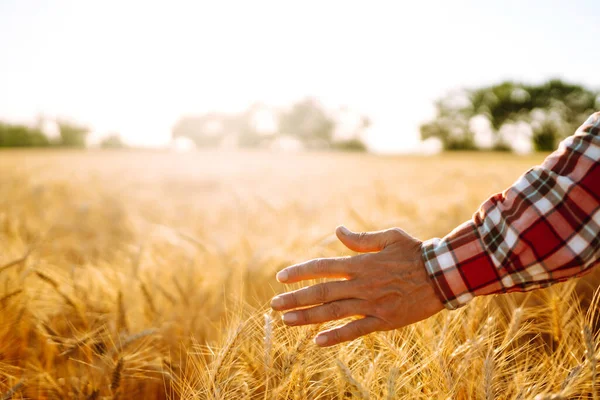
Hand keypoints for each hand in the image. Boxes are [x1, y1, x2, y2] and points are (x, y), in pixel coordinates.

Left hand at [271, 226, 443, 346]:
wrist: (443, 275)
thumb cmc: (415, 252)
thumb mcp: (389, 237)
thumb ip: (361, 239)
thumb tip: (337, 231)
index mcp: (361, 263)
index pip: (322, 268)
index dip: (300, 272)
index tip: (280, 277)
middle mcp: (361, 284)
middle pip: (321, 292)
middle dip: (295, 298)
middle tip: (274, 304)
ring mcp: (372, 304)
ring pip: (333, 313)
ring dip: (307, 317)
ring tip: (286, 321)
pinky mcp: (383, 320)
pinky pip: (356, 330)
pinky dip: (336, 336)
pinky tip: (318, 342)